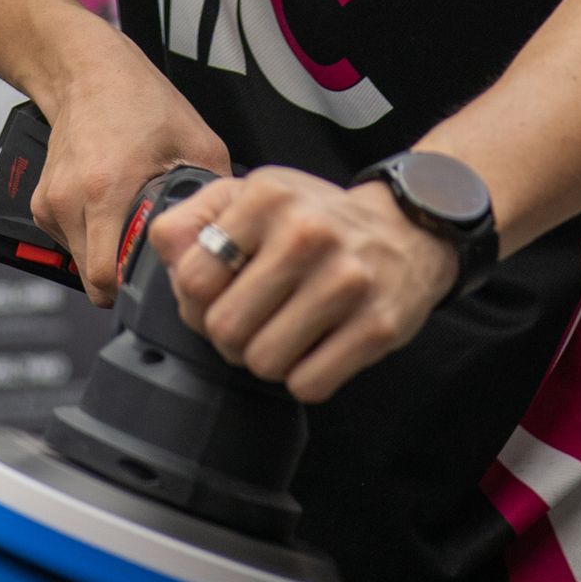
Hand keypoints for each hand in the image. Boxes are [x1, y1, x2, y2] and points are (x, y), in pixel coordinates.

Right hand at [31, 29, 228, 304]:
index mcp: (106, 188)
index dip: (136, 289)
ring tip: (130, 225)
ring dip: (107, 256)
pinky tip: (110, 212)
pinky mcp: (41, 204)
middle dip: (124, 277)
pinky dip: (90, 238)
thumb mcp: (197, 142)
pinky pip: (68, 243)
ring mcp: (51, 203)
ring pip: (79, 264)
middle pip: (93, 280)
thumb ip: (215, 194)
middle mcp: (71, 200)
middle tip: (152, 257)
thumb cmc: (138, 100)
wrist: (85, 71)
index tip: (158, 280)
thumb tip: (232, 236)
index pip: (107, 278)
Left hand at [151, 168, 456, 401]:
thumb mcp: (252, 196)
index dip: (197, 300)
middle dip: (230, 337)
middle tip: (254, 321)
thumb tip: (169, 261)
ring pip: (263, 363)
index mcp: (267, 196)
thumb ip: (194, 221)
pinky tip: (318, 347)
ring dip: (267, 359)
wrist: (410, 229)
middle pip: (223, 328)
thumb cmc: (314, 221)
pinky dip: (305, 378)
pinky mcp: (378, 326)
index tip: (222, 293)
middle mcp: (307, 233)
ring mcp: (347, 281)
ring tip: (286, 332)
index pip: (192, 278)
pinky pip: (308, 385)